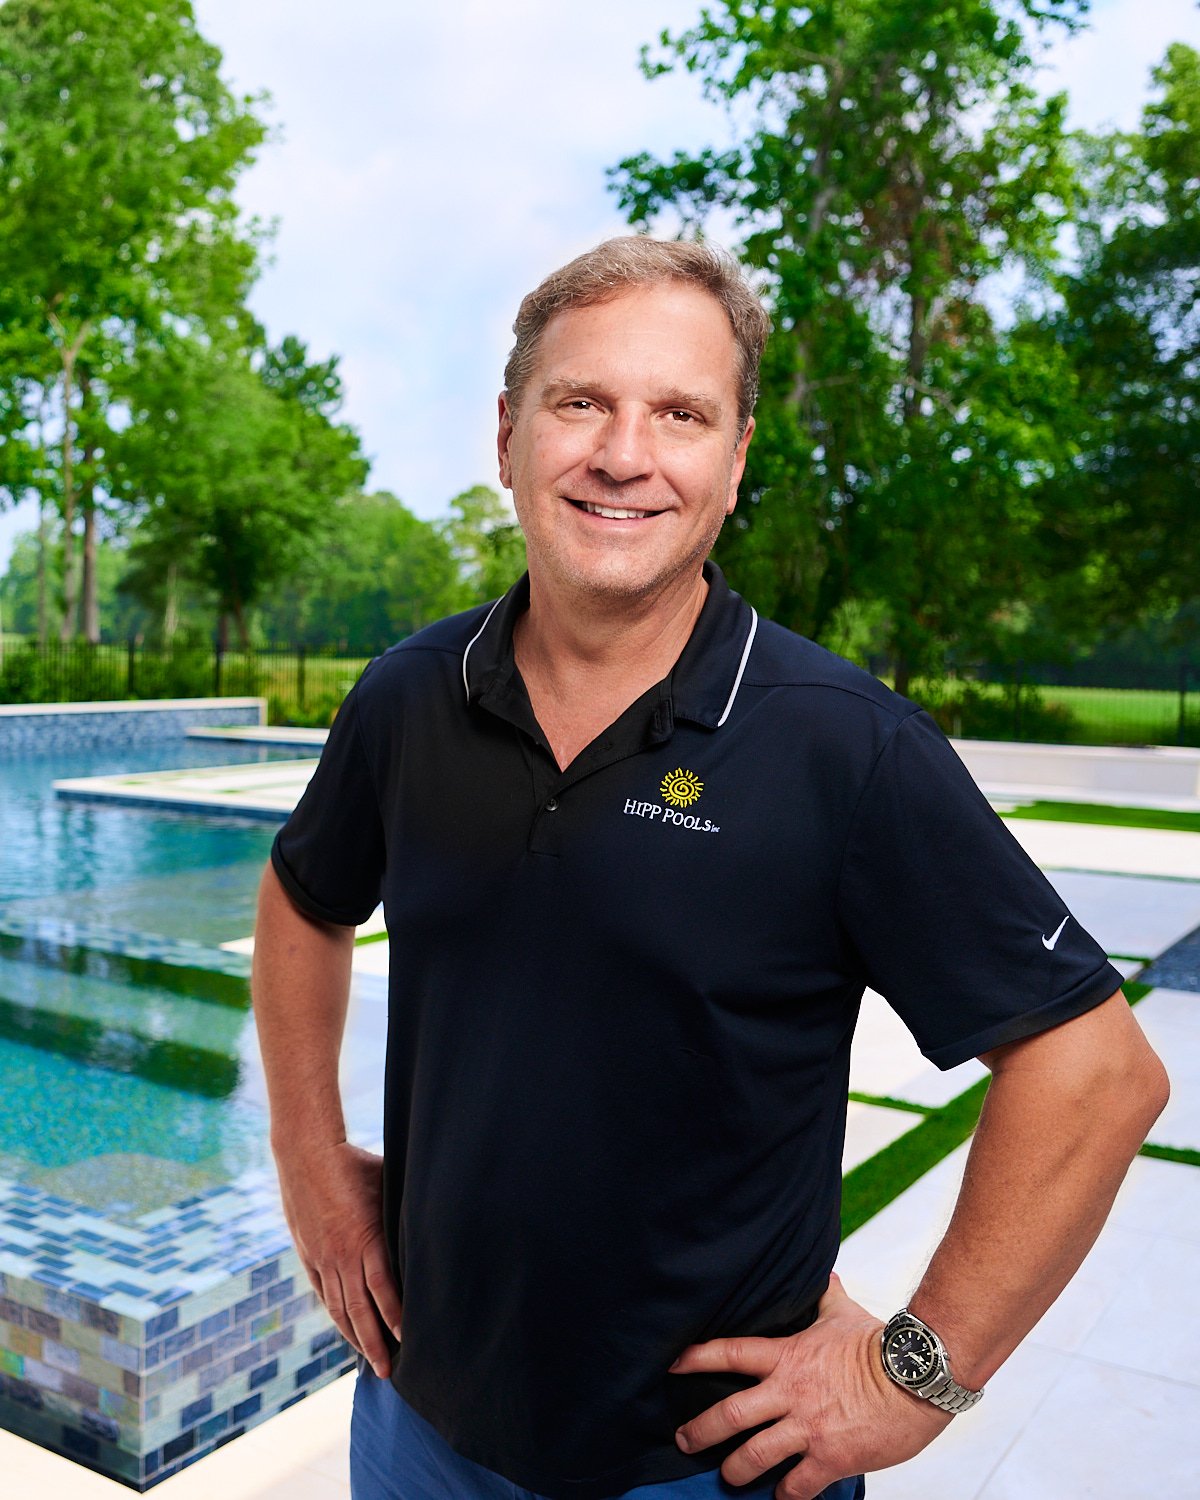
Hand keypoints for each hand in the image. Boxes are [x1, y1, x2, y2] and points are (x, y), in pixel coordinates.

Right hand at [274, 1139, 402, 1377]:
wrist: (305, 1155)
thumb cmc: (355, 1165)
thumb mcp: (386, 1185)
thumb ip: (401, 1213)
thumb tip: (434, 1222)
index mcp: (364, 1239)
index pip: (383, 1289)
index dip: (395, 1317)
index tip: (409, 1340)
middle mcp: (341, 1256)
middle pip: (359, 1311)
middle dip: (374, 1344)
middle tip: (388, 1372)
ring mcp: (321, 1259)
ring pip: (339, 1308)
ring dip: (354, 1337)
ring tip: (368, 1360)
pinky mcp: (308, 1256)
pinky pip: (324, 1294)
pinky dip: (335, 1316)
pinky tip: (345, 1329)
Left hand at [670, 1272, 949, 1498]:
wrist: (916, 1378)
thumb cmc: (880, 1345)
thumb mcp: (844, 1315)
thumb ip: (826, 1298)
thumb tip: (825, 1276)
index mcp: (788, 1357)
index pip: (730, 1353)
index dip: (696, 1358)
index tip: (672, 1365)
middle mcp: (789, 1393)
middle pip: (730, 1414)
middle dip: (700, 1431)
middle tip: (683, 1440)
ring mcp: (807, 1428)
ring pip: (754, 1456)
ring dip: (735, 1470)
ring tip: (727, 1477)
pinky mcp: (830, 1458)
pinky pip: (797, 1486)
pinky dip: (785, 1495)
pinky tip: (781, 1497)